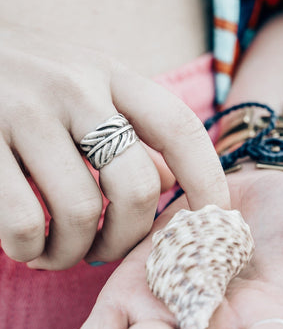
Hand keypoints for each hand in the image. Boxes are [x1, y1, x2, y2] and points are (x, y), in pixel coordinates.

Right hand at [0, 22, 228, 269]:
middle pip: (136, 187)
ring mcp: (24, 112)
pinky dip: (30, 249)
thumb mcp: (90, 88)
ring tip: (61, 252)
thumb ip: (132, 132)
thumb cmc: (32, 82)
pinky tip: (27, 245)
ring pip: (79, 211)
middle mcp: (74, 89)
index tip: (214, 219)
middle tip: (107, 249)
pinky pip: (23, 221)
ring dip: (74, 251)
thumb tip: (170, 183)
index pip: (180, 129)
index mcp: (111, 75)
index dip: (208, 180)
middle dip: (129, 237)